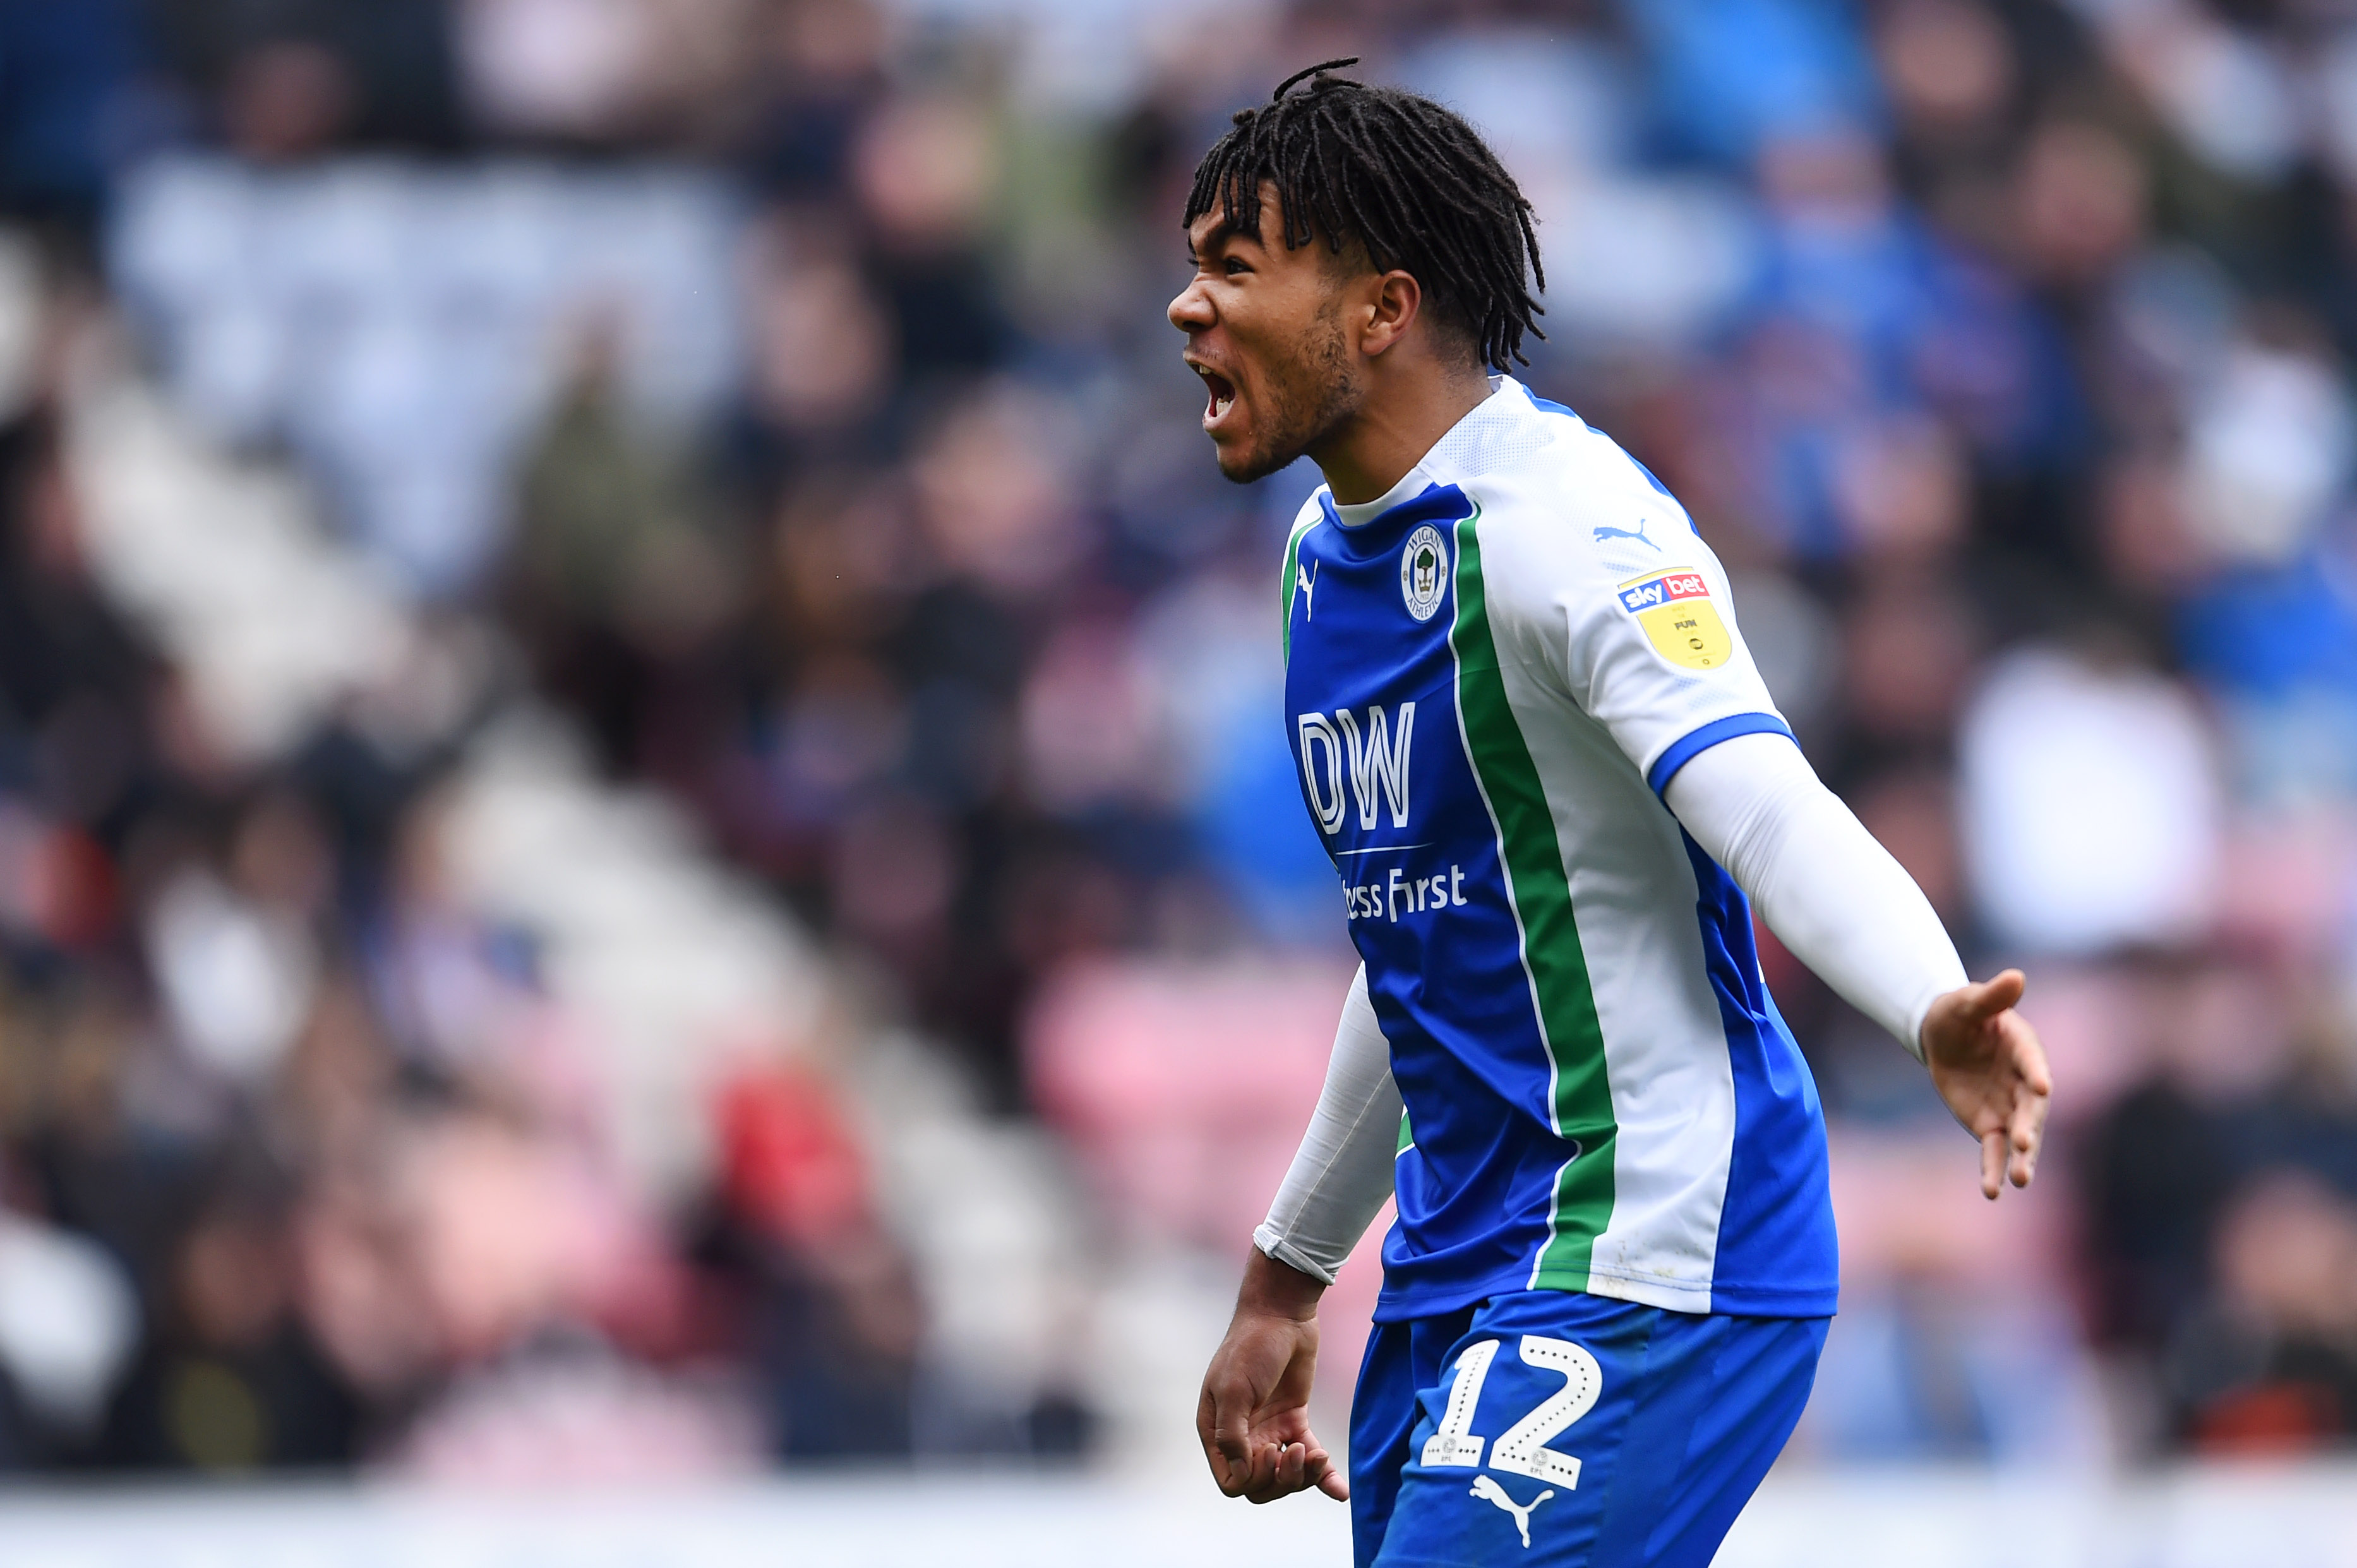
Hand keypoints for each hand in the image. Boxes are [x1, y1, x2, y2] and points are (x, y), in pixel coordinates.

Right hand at [1197, 1250, 1347, 1502]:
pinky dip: (1325, 1476)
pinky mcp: (1295, 1420)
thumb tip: (1241, 1476)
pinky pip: (1309, 1457)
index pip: (1232, 1480)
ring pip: (1286, 1476)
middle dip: (1281, 1479)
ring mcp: (1270, 1429)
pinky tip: (1341, 1491)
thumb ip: (1232, 1435)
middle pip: (1261, 1484)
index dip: (1253, 1478)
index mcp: (1218, 1431)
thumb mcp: (1234, 1390)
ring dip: (1304, 1476)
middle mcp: (1242, 1435)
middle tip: (1296, 1452)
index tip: (1270, 1449)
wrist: (1281, 1314)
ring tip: (1319, 1456)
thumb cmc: (1250, 1347)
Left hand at [1920, 968, 2052, 1199]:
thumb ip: (1991, 996)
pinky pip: (1993, 1151)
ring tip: (2021, 1181)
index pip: (2033, 1062)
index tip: (2042, 1086)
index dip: (2036, 1073)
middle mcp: (2024, 1082)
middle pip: (2031, 1108)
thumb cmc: (1959, 1013)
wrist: (1943, 1034)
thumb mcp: (1968, 1002)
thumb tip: (2015, 976)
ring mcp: (2009, 1107)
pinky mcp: (1989, 1125)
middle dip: (2029, 1125)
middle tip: (2024, 1143)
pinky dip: (1992, 1170)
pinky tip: (1991, 1192)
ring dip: (2021, 1158)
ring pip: (2020, 1137)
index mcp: (2024, 1048)